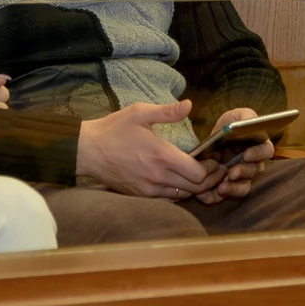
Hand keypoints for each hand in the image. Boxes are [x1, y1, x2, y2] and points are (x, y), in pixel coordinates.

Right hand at [76, 100, 225, 199]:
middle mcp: (158, 176)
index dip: (211, 169)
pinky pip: (168, 200)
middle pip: (195, 188)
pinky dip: (179, 194)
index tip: (214, 162)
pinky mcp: (141, 196)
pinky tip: (181, 184)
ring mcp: (149, 189)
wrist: (88, 151)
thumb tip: (189, 104)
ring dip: (195, 189)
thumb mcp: (140, 113)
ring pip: (183, 196)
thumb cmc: (114, 129)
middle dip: (209, 180)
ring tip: (202, 178)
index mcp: (162, 156)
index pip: (198, 173)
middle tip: (216, 172)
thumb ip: (167, 111)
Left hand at [193, 107, 274, 205]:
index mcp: (259, 145)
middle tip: (231, 173)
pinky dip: (217, 196)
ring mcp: (241, 176)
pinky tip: (208, 194)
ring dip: (234, 189)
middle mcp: (253, 163)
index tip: (246, 154)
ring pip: (243, 187)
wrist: (213, 139)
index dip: (258, 154)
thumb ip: (246, 117)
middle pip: (254, 172)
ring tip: (221, 188)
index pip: (266, 151)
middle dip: (243, 172)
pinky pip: (225, 195)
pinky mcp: (228, 185)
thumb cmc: (230, 124)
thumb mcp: (238, 116)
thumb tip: (251, 122)